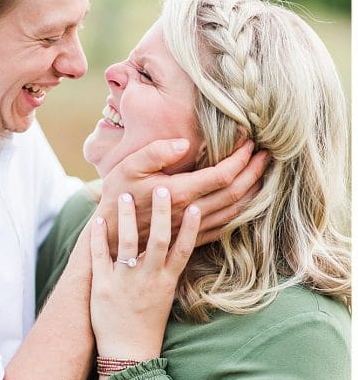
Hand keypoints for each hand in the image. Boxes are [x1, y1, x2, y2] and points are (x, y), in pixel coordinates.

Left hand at [89, 187, 199, 371]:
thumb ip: (168, 272)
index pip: (184, 249)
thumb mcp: (165, 297)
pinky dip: (98, 237)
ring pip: (127, 243)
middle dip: (161, 214)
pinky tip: (98, 219)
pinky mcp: (102, 286)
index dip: (191, 227)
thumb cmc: (148, 325)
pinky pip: (100, 256)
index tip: (196, 205)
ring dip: (126, 218)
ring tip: (125, 195)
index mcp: (167, 282)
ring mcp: (124, 281)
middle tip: (162, 189)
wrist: (128, 354)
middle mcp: (148, 279)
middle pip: (158, 240)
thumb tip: (174, 248)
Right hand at [99, 139, 268, 254]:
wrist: (112, 234)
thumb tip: (186, 143)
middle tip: (267, 154)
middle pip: (235, 193)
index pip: (221, 175)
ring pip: (235, 211)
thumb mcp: (128, 167)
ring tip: (263, 173)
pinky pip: (226, 226)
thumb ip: (156, 152)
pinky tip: (248, 200)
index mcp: (178, 193)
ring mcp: (193, 228)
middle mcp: (190, 212)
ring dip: (254, 191)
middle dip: (255, 171)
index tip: (250, 142)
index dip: (240, 158)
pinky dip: (242, 212)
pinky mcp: (192, 238)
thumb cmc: (118, 196)